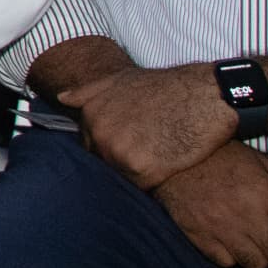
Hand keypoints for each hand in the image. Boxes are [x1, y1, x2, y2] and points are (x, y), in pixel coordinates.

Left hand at [66, 61, 236, 188]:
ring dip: (138, 172)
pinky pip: (140, 187)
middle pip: (103, 163)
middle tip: (150, 149)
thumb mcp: (122, 80)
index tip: (132, 142)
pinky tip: (169, 165)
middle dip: (122, 160)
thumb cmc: (168, 87)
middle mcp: (99, 133)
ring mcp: (118, 151)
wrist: (206, 94)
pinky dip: (154, 181)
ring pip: (120, 176)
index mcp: (91, 114)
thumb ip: (89, 92)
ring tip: (161, 154)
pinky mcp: (141, 168)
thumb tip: (62, 97)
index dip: (111, 147)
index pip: (90, 145)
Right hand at [152, 143, 267, 267]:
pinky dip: (232, 256)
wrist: (171, 156)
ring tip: (253, 242)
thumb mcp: (261, 161)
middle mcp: (245, 213)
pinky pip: (227, 263)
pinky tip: (229, 239)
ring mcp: (220, 227)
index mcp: (265, 192)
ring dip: (260, 257)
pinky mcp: (198, 236)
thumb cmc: (222, 157)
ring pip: (257, 266)